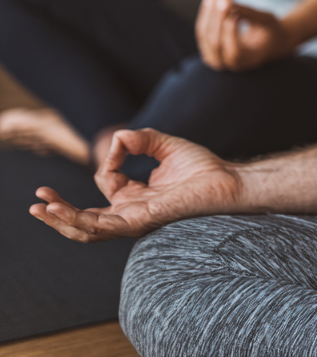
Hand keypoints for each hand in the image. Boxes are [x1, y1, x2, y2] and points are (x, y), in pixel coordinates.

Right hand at [29, 127, 241, 242]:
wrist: (227, 180)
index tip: (123, 144)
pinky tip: (60, 213)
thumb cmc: (202, 167)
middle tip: (36, 201)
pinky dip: (78, 221)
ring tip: (39, 210)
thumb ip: (139, 140)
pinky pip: (103, 227)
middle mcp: (133, 211)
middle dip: (59, 212)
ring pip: (87, 229)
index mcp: (137, 196)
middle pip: (86, 219)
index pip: (106, 181)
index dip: (109, 158)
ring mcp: (135, 219)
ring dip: (61, 221)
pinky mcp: (141, 220)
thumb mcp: (165, 145)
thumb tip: (117, 139)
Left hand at [195, 0, 295, 70]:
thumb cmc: (271, 30)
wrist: (269, 42)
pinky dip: (206, 13)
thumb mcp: (267, 21)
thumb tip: (226, 2)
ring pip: (205, 37)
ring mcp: (217, 57)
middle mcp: (231, 64)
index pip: (234, 53)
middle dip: (217, 18)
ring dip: (208, 13)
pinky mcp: (210, 47)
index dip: (230, 33)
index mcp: (250, 61)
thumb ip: (248, 13)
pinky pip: (202, 31)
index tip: (235, 12)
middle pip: (215, 44)